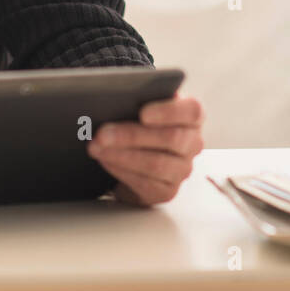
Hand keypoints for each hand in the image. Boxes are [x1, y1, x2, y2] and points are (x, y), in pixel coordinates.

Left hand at [87, 92, 204, 205]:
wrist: (135, 157)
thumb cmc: (139, 123)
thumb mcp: (141, 107)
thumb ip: (139, 100)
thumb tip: (115, 99)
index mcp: (191, 117)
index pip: (192, 110)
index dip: (169, 111)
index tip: (142, 113)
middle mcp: (192, 144)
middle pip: (171, 138)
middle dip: (132, 135)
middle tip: (103, 133)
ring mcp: (182, 170)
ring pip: (156, 163)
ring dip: (121, 155)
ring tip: (97, 147)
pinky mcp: (167, 191)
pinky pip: (145, 183)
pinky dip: (121, 170)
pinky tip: (105, 160)